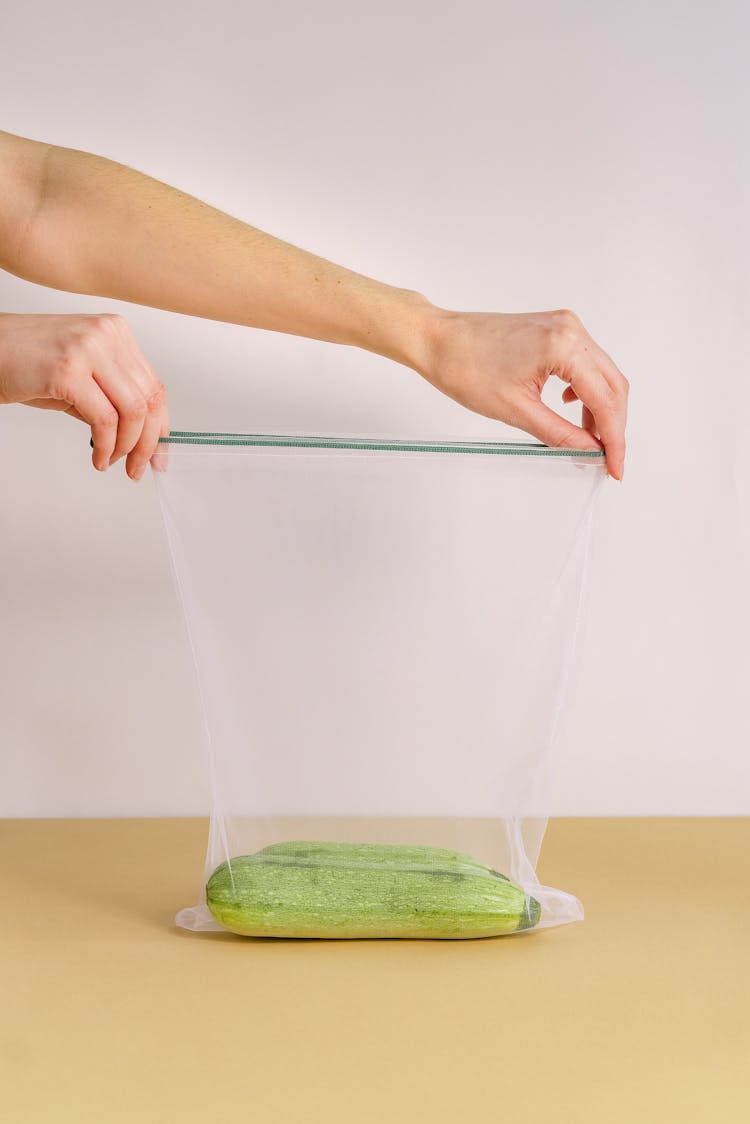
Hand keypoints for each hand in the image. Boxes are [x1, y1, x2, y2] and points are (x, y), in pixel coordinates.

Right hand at [0, 311, 168, 479]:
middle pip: (149, 399)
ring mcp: (88, 349)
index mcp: (115, 332)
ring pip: (133, 411)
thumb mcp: (81, 376)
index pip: (153, 385)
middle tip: (138, 468)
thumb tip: (141, 437)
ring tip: (112, 461)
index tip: (159, 454)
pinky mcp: (68, 370)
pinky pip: (105, 420)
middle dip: (147, 443)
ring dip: (127, 447)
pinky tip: (98, 457)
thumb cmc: (24, 363)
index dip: (161, 426)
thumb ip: (112, 398)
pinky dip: (106, 447)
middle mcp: (106, 334)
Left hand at [421, 308, 627, 479]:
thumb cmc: (464, 367)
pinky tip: (570, 406)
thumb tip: (589, 452)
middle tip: (607, 460)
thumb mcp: (516, 410)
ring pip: (602, 374)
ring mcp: (565, 325)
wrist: (437, 340)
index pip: (605, 400)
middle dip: (613, 426)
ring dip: (600, 408)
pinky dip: (586, 389)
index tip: (615, 467)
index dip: (614, 439)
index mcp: (563, 346)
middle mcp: (571, 329)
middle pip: (613, 385)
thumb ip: (560, 434)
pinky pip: (585, 362)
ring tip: (588, 440)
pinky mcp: (555, 328)